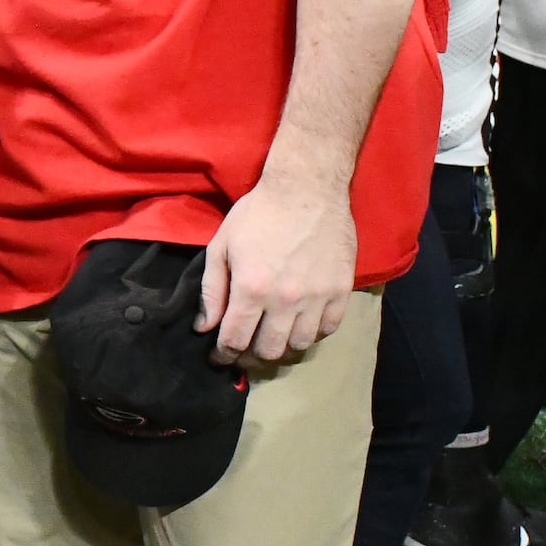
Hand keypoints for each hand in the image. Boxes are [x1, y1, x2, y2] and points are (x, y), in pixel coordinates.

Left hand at [200, 177, 358, 362]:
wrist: (307, 188)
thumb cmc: (258, 214)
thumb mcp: (221, 246)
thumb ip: (212, 291)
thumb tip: (205, 328)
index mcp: (251, 288)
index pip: (235, 341)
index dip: (224, 355)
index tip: (220, 358)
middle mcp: (285, 299)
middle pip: (269, 351)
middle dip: (251, 356)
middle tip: (245, 350)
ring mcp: (317, 297)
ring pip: (299, 345)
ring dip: (283, 348)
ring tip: (273, 338)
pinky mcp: (341, 290)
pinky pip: (328, 329)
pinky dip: (312, 333)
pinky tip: (299, 325)